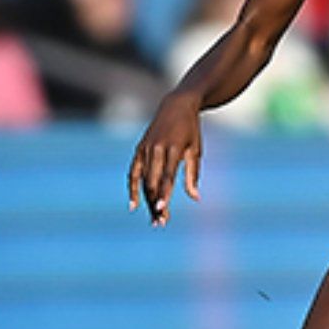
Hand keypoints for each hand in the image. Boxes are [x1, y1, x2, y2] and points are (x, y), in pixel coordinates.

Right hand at [127, 91, 202, 226]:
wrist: (176, 106)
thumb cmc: (191, 130)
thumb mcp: (196, 149)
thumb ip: (193, 174)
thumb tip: (195, 198)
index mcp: (173, 148)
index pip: (167, 176)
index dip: (164, 193)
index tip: (162, 209)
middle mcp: (156, 149)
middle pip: (153, 182)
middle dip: (156, 203)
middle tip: (162, 223)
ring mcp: (145, 149)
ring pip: (143, 180)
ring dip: (147, 201)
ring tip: (154, 219)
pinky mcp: (139, 149)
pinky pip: (133, 172)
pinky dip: (132, 188)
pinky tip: (134, 205)